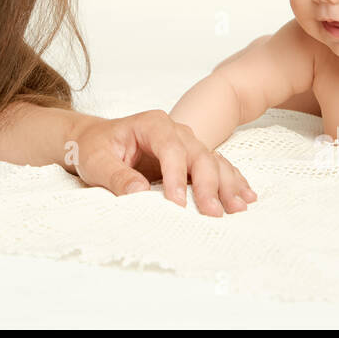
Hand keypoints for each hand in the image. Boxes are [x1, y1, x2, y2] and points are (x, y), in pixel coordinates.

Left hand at [66, 111, 256, 216]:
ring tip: (238, 208)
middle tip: (212, 212)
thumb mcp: (96, 161)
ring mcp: (184, 143)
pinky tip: (245, 197)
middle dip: (207, 183)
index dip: (176, 176)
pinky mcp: (188, 159)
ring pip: (212, 161)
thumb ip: (115, 176)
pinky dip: (230, 181)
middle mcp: (173, 130)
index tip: (176, 204)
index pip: (170, 148)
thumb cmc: (94, 148)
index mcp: (151, 124)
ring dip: (226, 184)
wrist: (94, 141)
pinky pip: (215, 167)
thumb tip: (138, 193)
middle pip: (198, 153)